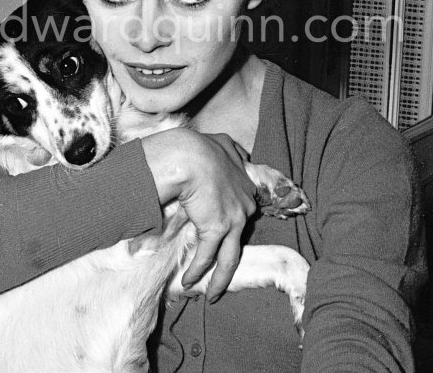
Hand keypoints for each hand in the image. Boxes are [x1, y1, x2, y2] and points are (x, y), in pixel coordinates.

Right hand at [141, 129, 256, 301]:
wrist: (189, 156)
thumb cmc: (200, 147)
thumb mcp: (224, 144)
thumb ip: (232, 150)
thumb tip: (236, 151)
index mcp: (246, 185)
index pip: (243, 210)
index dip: (233, 222)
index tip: (225, 233)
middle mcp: (245, 205)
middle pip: (239, 238)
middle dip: (230, 255)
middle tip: (223, 272)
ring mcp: (234, 220)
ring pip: (229, 257)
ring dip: (220, 278)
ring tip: (213, 293)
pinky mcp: (217, 230)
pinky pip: (206, 257)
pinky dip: (197, 271)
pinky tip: (190, 282)